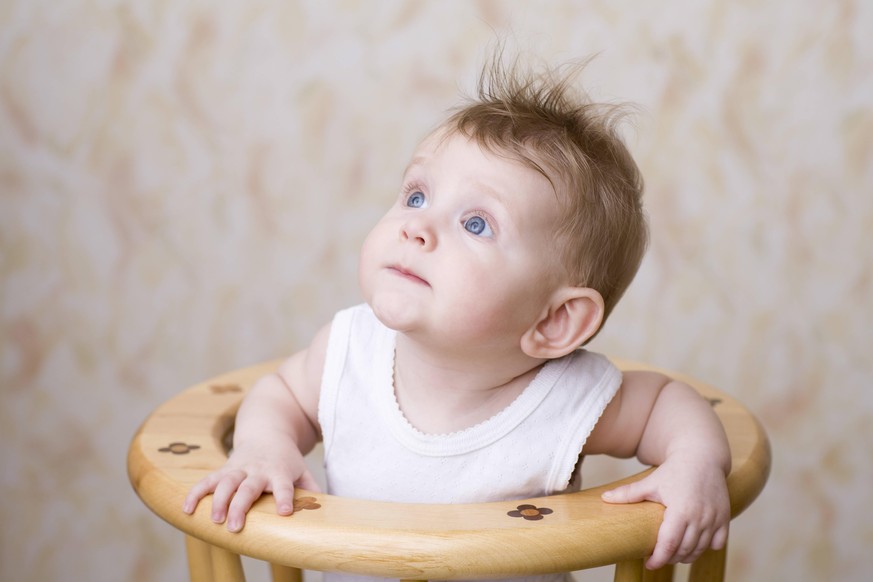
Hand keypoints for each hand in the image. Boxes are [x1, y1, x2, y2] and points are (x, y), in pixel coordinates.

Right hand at [182, 440, 320, 532]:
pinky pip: (207, 481)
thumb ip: (311, 489)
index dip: (285, 497)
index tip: (285, 511)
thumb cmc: (286, 460)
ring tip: (214, 520)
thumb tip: (325, 509)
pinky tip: (187, 509)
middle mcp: (258, 470)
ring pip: (226, 483)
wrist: (266, 431)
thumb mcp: (301, 470)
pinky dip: (196, 493)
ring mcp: (239, 469)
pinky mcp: (224, 469)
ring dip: (218, 501)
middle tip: (236, 527)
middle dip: (241, 506)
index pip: (284, 486)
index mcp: (279, 472)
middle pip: (249, 488)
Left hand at [601, 456, 729, 569]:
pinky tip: (693, 545)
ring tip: (673, 553)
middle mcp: (700, 517)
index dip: (658, 558)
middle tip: (658, 556)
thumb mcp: (651, 482)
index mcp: (680, 510)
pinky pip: (718, 543)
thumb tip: (604, 498)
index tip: (649, 564)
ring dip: (686, 555)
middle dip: (670, 558)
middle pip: (684, 550)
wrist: (702, 456)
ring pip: (700, 549)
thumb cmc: (674, 470)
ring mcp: (714, 518)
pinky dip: (705, 548)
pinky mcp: (725, 517)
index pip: (669, 544)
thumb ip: (629, 493)